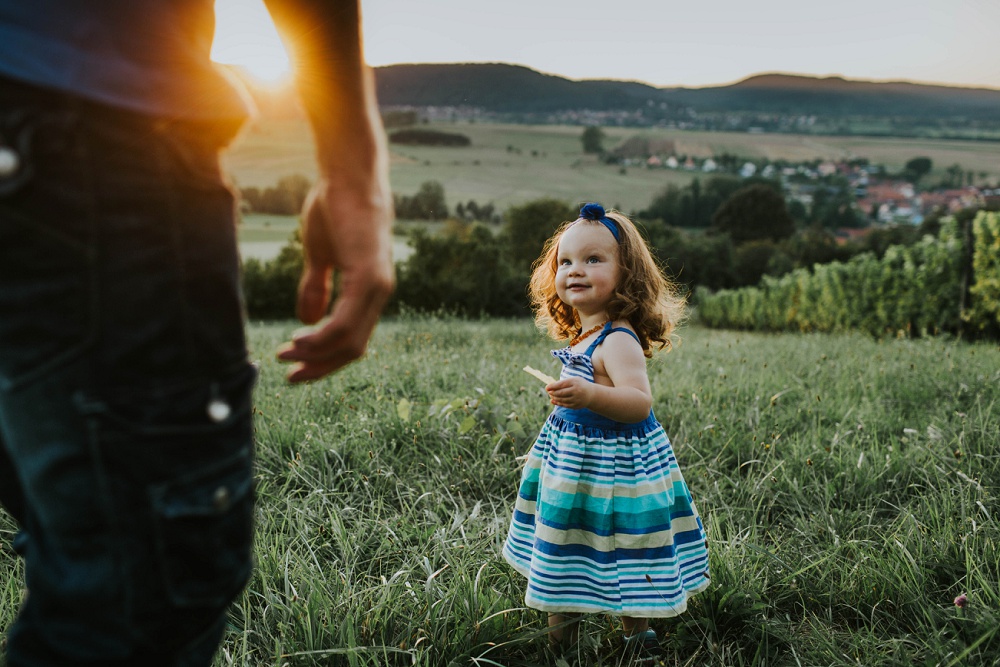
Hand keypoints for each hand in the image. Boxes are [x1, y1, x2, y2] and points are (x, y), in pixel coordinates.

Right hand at [276, 174, 393, 381]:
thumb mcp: (322, 254)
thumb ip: (317, 287)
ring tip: (288, 355)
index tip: (294, 365)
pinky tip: (300, 340)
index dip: (324, 357)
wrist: (348, 175)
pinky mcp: (368, 276)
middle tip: (290, 376)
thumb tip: (307, 321)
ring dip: (317, 354)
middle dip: (320, 366)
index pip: (352, 338)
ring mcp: (377, 286)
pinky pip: (346, 321)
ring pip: (350, 340)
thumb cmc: (336, 207)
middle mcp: (379, 293)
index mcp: (369, 290)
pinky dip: (323, 338)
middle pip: (353, 348)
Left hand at [546, 377, 593, 409]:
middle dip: (553, 393)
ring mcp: (576, 399)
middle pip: (561, 393)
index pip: (561, 384)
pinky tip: (554, 400)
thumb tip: (550, 387)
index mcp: (575, 382)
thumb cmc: (579, 384)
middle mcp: (576, 391)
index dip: (553, 386)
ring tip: (551, 395)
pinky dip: (558, 403)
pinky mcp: (576, 406)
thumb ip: (563, 382)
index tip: (547, 387)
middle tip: (548, 392)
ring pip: (562, 400)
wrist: (591, 394)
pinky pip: (565, 405)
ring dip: (555, 398)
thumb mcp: (573, 380)